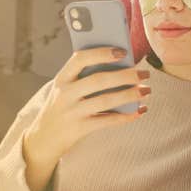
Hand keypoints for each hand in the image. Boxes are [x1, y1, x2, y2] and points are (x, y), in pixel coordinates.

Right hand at [24, 47, 150, 162]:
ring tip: (146, 90)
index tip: (123, 52)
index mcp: (62, 78)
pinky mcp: (80, 128)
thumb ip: (84, 77)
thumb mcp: (65, 89)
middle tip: (144, 73)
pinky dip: (126, 116)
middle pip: (99, 80)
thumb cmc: (62, 107)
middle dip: (126, 75)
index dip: (102, 53)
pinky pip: (107, 121)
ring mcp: (72, 112)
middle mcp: (65, 93)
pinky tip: (139, 111)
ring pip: (106, 100)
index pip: (81, 59)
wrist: (44, 138)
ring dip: (130, 95)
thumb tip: (121, 66)